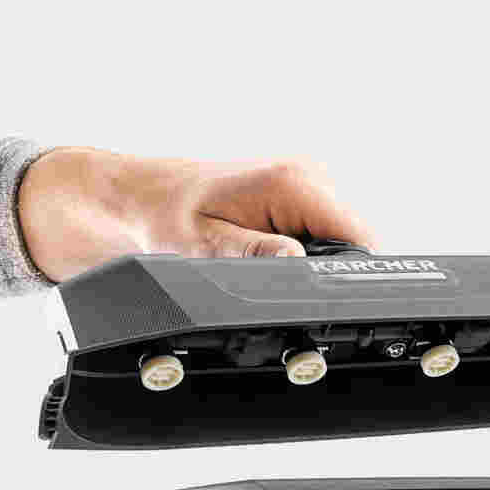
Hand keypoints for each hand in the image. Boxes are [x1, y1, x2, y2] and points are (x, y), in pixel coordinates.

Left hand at [17, 148, 377, 281]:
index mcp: (293, 183)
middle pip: (352, 248)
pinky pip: (315, 239)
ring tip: (260, 280)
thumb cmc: (156, 217)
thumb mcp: (203, 248)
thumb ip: (258, 260)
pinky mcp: (291, 201)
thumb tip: (300, 271)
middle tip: (278, 303)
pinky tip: (262, 269)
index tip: (328, 311)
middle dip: (325, 282)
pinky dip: (297, 263)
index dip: (351, 282)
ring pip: (335, 248)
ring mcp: (302, 187)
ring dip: (308, 274)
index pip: (361, 239)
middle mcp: (306, 177)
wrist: (128, 201)